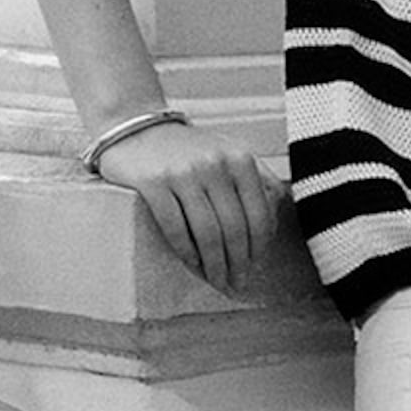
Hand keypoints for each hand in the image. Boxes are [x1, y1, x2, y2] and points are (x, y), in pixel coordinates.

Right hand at [94, 120, 286, 296]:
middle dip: (238, 262)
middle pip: (234, 228)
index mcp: (240, 159)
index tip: (256, 266)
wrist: (134, 127)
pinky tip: (192, 263)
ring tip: (217, 280)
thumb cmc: (188, 149)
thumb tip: (277, 221)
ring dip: (214, 264)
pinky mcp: (152, 182)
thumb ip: (256, 179)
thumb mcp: (228, 153)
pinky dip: (186, 250)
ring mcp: (182, 172)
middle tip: (238, 283)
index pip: (258, 214)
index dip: (259, 247)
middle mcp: (215, 164)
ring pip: (206, 232)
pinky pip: (175, 227)